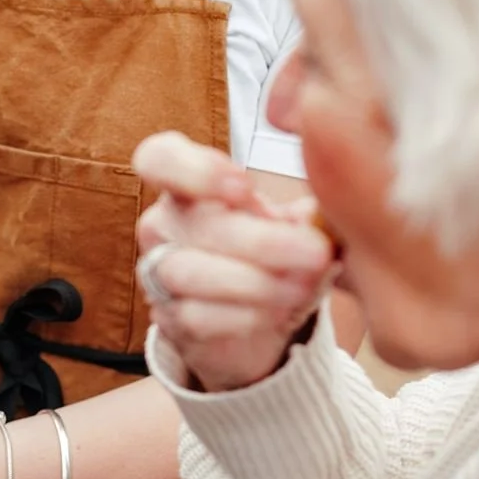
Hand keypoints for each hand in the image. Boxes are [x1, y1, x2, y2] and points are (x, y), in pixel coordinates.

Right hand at [132, 132, 334, 392]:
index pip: (159, 159)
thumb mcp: (283, 222)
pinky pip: (198, 317)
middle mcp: (163, 225)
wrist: (249, 314)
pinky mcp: (169, 319)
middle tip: (316, 251)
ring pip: (191, 273)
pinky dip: (245, 316)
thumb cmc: (264, 252)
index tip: (245, 187)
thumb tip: (320, 214)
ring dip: (256, 282)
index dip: (196, 169)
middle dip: (262, 240)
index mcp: (186, 186)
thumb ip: (298, 212)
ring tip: (304, 287)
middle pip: (196, 224)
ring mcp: (158, 274)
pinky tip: (281, 312)